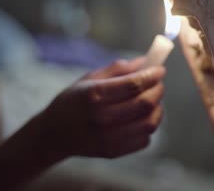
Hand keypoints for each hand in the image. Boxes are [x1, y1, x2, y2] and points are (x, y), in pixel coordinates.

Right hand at [39, 57, 165, 159]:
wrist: (54, 134)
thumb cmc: (72, 102)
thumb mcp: (89, 79)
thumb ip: (118, 69)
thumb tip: (145, 62)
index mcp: (95, 95)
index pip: (134, 84)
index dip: (152, 75)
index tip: (160, 69)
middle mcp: (102, 117)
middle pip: (145, 104)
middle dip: (158, 90)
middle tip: (158, 84)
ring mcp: (108, 138)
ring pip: (149, 123)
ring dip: (157, 109)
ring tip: (152, 101)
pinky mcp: (114, 152)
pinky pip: (145, 139)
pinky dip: (148, 126)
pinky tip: (141, 118)